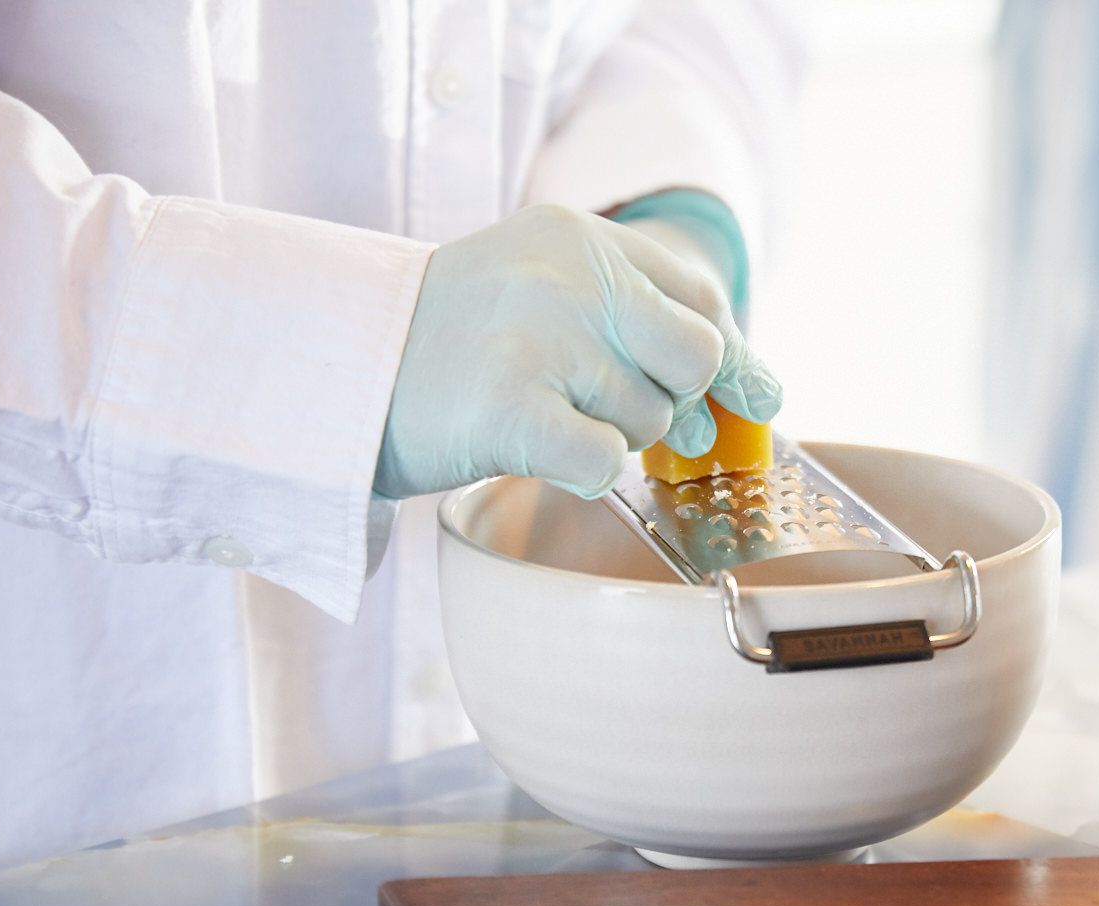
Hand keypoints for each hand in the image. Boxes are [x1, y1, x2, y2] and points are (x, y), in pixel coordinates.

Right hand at [374, 204, 781, 498]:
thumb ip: (648, 329)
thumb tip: (763, 394)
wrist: (336, 369)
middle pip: (697, 358)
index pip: (703, 299)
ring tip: (538, 413)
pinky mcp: (512, 408)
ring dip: (607, 436)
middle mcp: (569, 276)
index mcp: (581, 238)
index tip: (735, 397)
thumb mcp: (548, 298)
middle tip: (608, 409)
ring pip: (648, 420)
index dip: (727, 358)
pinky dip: (582, 474)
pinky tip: (537, 452)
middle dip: (671, 402)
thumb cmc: (454, 346)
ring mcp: (540, 339)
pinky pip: (604, 463)